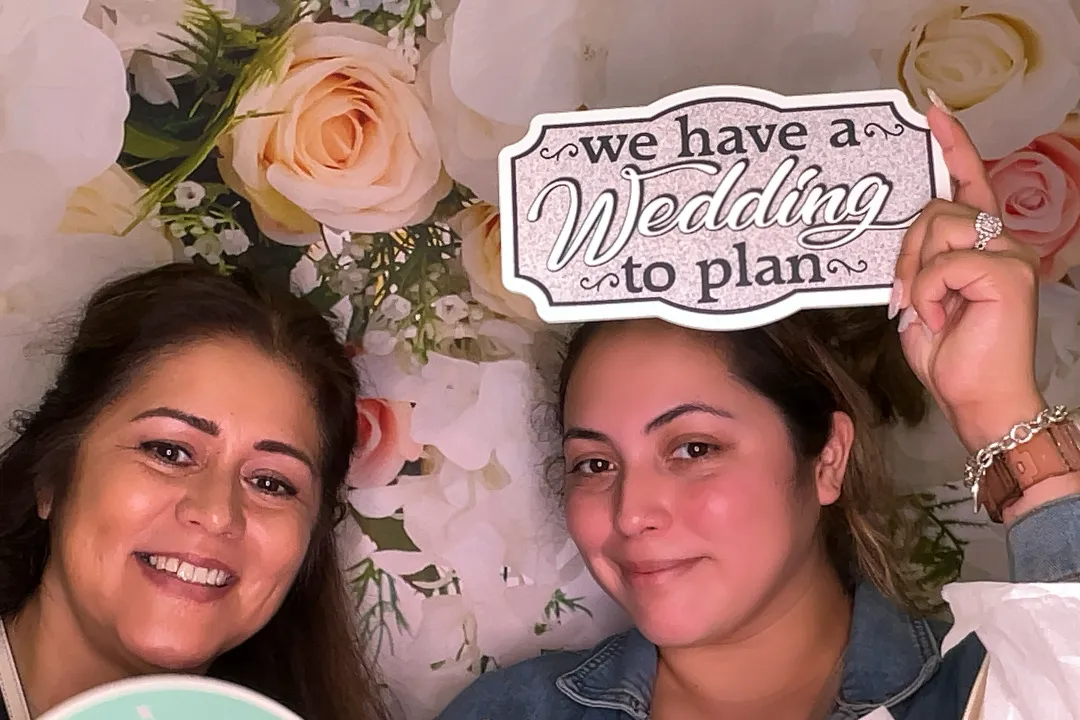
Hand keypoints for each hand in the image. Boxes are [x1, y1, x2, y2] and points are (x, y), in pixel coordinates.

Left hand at [892, 104, 1044, 452]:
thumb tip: (900, 242)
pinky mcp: (1008, 272)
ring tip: (924, 309)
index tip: (931, 110)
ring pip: (938, 227)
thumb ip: (917, 263)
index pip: (970, 184)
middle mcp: (1004, 242)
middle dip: (905, 250)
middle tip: (903, 296)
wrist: (977, 400)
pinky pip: (945, 263)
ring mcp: (1011, 254)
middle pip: (936, 209)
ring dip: (914, 272)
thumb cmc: (951, 355)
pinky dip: (928, 293)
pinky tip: (941, 320)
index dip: (953, 146)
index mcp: (984, 246)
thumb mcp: (922, 300)